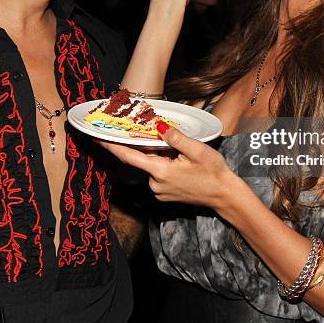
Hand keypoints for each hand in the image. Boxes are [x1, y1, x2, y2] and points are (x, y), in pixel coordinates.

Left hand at [99, 124, 236, 209]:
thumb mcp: (198, 150)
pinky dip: (162, 163)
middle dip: (146, 144)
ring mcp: (159, 191)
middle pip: (143, 158)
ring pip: (151, 165)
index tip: (98, 137)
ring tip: (178, 151)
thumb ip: (176, 138)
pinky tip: (178, 160)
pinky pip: (157, 173)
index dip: (112, 146)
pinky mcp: (164, 193)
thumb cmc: (214, 173)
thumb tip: (159, 127)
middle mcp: (156, 184)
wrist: (224, 195)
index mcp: (161, 172)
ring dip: (158, 154)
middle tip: (155, 132)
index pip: (129, 156)